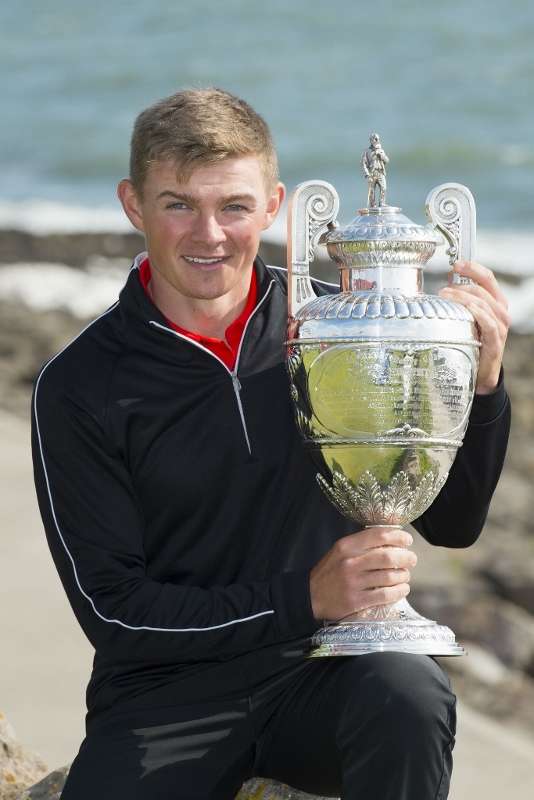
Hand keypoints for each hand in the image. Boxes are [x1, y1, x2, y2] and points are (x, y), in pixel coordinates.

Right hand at [309, 527, 416, 621]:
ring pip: (390, 576)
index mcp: (346, 546)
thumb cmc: (329, 572)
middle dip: (406, 557)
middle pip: (388, 556)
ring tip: (405, 575)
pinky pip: (386, 595)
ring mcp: (353, 583)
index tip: (407, 540)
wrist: (310, 596)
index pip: (379, 536)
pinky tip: (402, 589)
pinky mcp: (356, 601)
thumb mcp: (340, 551)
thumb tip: (391, 538)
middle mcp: (350, 563)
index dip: (398, 536)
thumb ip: (361, 544)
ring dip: (404, 575)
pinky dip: (399, 591)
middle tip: (412, 559)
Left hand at [439, 261, 509, 394]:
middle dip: (463, 283)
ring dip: (464, 296)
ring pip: (485, 303)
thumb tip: (444, 288)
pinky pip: (489, 322)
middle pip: (484, 288)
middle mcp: (501, 312)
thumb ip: (461, 304)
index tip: (455, 264)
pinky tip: (465, 308)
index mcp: (495, 303)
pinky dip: (477, 312)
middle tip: (443, 288)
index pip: (487, 278)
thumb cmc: (473, 343)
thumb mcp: (467, 319)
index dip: (472, 268)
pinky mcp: (496, 341)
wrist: (482, 374)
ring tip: (445, 295)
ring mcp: (500, 326)